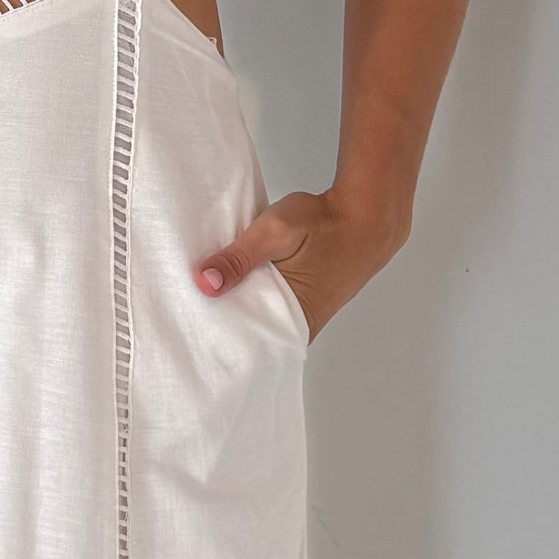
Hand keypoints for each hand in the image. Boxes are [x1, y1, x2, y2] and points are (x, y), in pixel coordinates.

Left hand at [193, 181, 408, 344]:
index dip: (221, 338)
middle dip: (225, 323)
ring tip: (204, 301)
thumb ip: (239, 258)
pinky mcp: (307, 299)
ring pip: (263, 319)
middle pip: (253, 334)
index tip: (192, 332)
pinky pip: (274, 307)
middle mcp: (303, 326)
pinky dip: (255, 298)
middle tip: (189, 315)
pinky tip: (234, 286)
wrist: (370, 213)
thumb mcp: (275, 232)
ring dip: (240, 308)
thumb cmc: (327, 222)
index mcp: (296, 321)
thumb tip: (203, 283)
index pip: (250, 345)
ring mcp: (307, 313)